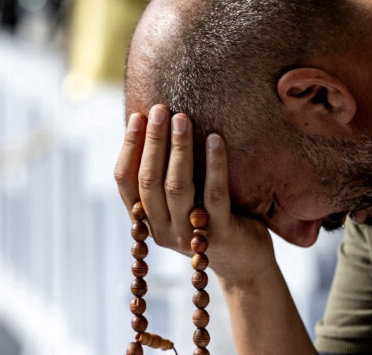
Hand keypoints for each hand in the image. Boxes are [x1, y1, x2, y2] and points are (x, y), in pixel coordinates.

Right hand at [114, 104, 275, 284]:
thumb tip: (157, 128)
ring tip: (182, 118)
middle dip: (153, 141)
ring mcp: (189, 235)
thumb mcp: (183, 202)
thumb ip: (166, 179)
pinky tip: (216, 138)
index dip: (129, 148)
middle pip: (149, 180)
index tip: (137, 116)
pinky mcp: (219, 234)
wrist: (245, 263)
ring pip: (177, 186)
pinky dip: (214, 164)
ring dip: (178, 148)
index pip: (126, 182)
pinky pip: (214, 194)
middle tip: (160, 109)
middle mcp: (162, 230)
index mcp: (147, 220)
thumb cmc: (212, 221)